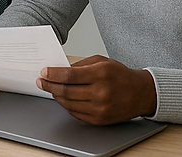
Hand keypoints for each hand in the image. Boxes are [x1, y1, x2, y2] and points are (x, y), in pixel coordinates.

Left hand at [37, 55, 156, 124]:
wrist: (140, 93)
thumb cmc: (120, 75)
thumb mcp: (101, 62)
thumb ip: (79, 65)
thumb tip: (58, 69)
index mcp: (100, 74)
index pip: (69, 76)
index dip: (53, 74)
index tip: (43, 72)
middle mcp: (100, 93)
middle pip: (66, 91)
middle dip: (49, 86)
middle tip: (41, 81)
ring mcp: (100, 108)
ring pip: (68, 104)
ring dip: (56, 96)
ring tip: (50, 89)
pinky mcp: (99, 120)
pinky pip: (76, 113)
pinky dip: (66, 105)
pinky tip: (63, 98)